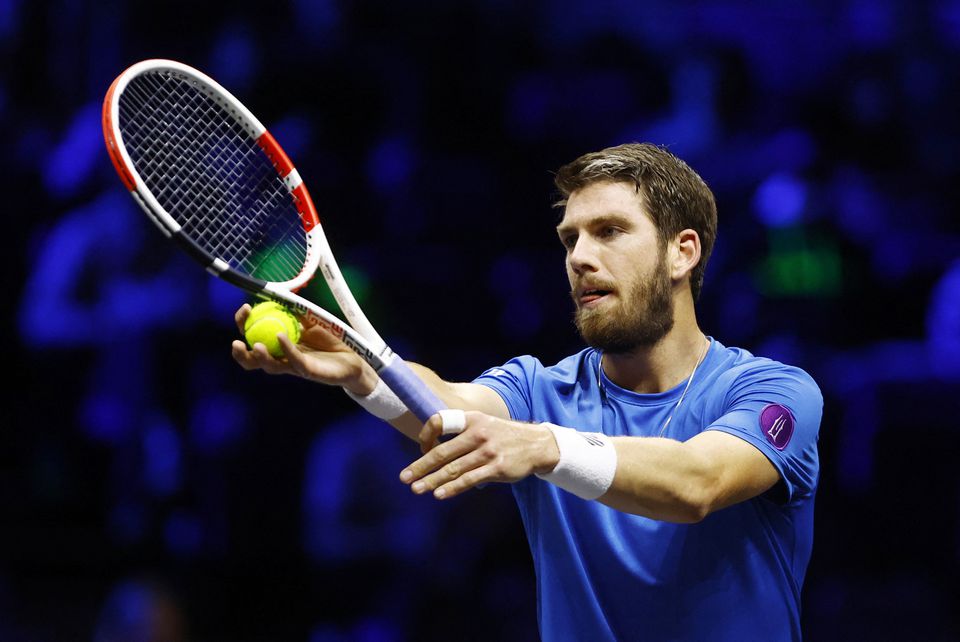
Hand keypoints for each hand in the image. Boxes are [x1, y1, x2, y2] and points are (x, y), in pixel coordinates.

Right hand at [230, 303, 376, 393]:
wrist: (356, 354)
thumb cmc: (332, 337)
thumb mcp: (310, 319)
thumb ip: (294, 310)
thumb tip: (277, 292)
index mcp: (279, 345)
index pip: (253, 337)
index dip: (244, 324)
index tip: (245, 308)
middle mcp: (283, 358)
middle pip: (253, 360)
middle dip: (241, 352)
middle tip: (237, 340)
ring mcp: (295, 366)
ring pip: (270, 366)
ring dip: (260, 357)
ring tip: (254, 345)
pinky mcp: (309, 371)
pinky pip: (295, 360)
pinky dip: (287, 348)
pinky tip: (280, 336)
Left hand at [398, 411, 559, 499]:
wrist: (536, 444)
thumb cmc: (503, 436)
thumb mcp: (484, 424)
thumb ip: (461, 432)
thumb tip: (433, 448)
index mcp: (471, 419)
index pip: (440, 421)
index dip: (426, 434)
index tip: (419, 448)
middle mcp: (478, 434)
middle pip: (442, 452)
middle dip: (421, 466)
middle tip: (404, 477)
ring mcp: (487, 452)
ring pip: (453, 469)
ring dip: (432, 480)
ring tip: (417, 488)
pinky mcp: (497, 468)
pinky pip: (469, 480)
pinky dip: (452, 488)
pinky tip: (439, 493)